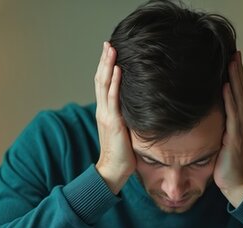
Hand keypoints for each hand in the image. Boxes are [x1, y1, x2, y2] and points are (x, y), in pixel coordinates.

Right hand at [94, 42, 134, 193]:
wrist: (112, 170)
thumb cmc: (122, 154)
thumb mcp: (126, 130)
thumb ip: (129, 117)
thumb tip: (142, 108)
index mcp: (105, 111)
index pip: (103, 84)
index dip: (105, 67)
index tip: (109, 52)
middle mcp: (103, 110)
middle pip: (101, 79)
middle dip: (104, 60)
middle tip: (108, 43)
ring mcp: (106, 114)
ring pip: (104, 84)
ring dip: (108, 65)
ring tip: (111, 49)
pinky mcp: (112, 121)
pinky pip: (113, 98)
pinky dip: (115, 82)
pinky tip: (118, 70)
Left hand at [214, 51, 242, 206]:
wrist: (234, 184)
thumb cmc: (224, 164)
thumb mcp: (218, 140)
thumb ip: (214, 126)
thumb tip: (200, 113)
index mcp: (237, 120)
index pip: (236, 92)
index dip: (235, 75)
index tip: (230, 57)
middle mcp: (241, 121)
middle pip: (240, 90)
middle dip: (237, 70)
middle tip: (233, 51)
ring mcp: (239, 128)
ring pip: (238, 97)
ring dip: (235, 78)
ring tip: (231, 61)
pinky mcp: (234, 137)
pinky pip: (232, 114)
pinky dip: (229, 98)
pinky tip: (225, 85)